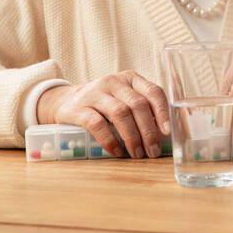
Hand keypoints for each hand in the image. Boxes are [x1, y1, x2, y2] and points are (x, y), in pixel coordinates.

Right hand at [37, 70, 170, 158]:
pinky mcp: (78, 108)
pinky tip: (117, 152)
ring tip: (137, 154)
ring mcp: (95, 93)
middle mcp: (114, 81)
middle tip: (153, 150)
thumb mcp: (124, 99)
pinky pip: (96, 124)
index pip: (153, 91)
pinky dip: (109, 140)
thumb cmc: (104, 104)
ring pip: (120, 113)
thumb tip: (165, 136)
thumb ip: (142, 110)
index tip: (167, 132)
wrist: (66, 101)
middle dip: (148, 130)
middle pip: (138, 105)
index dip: (162, 112)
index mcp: (131, 78)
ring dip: (132, 136)